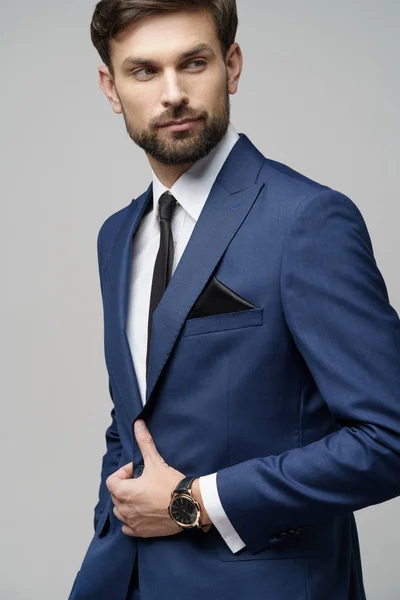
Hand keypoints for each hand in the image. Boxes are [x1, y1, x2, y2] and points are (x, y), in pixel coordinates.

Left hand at [106, 419, 185, 536]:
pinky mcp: (141, 532)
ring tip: (142, 496)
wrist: (189, 505)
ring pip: (120, 511)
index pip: (112, 480)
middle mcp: (124, 509)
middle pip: (116, 495)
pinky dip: (131, 520)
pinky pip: (127, 527)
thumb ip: (144, 442)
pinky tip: (143, 512)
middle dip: (125, 487)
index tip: (137, 471)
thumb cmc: (171, 484)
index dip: (123, 473)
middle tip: (142, 481)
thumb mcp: (155, 461)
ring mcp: (132, 522)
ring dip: (127, 503)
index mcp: (124, 492)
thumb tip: (138, 423)